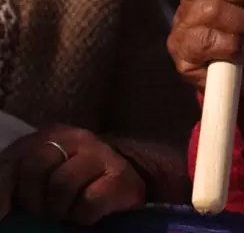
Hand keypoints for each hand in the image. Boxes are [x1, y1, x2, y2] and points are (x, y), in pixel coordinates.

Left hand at [0, 126, 144, 224]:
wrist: (124, 178)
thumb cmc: (75, 178)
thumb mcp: (41, 172)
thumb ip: (16, 176)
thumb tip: (0, 207)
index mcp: (49, 135)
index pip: (14, 158)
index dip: (2, 186)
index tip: (1, 212)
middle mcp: (76, 138)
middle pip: (36, 165)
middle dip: (33, 197)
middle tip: (42, 210)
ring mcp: (100, 154)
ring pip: (62, 183)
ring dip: (58, 207)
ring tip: (64, 212)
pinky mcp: (120, 176)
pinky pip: (89, 200)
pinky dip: (81, 214)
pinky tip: (83, 213)